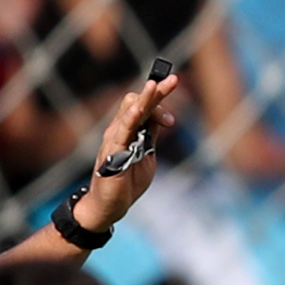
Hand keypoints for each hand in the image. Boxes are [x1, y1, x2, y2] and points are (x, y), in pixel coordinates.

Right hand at [76, 66, 189, 229]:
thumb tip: (163, 117)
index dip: (160, 97)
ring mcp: (114, 140)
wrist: (111, 205)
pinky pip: (121, 133)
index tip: (174, 95)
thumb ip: (152, 135)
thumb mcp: (147, 154)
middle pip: (138, 103)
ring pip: (130, 113)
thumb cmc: (128, 180)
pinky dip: (129, 119)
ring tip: (154, 85)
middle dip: (156, 92)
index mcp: (131, 130)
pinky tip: (138, 109)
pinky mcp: (111, 152)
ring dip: (144, 100)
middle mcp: (120, 130)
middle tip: (173, 79)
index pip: (146, 106)